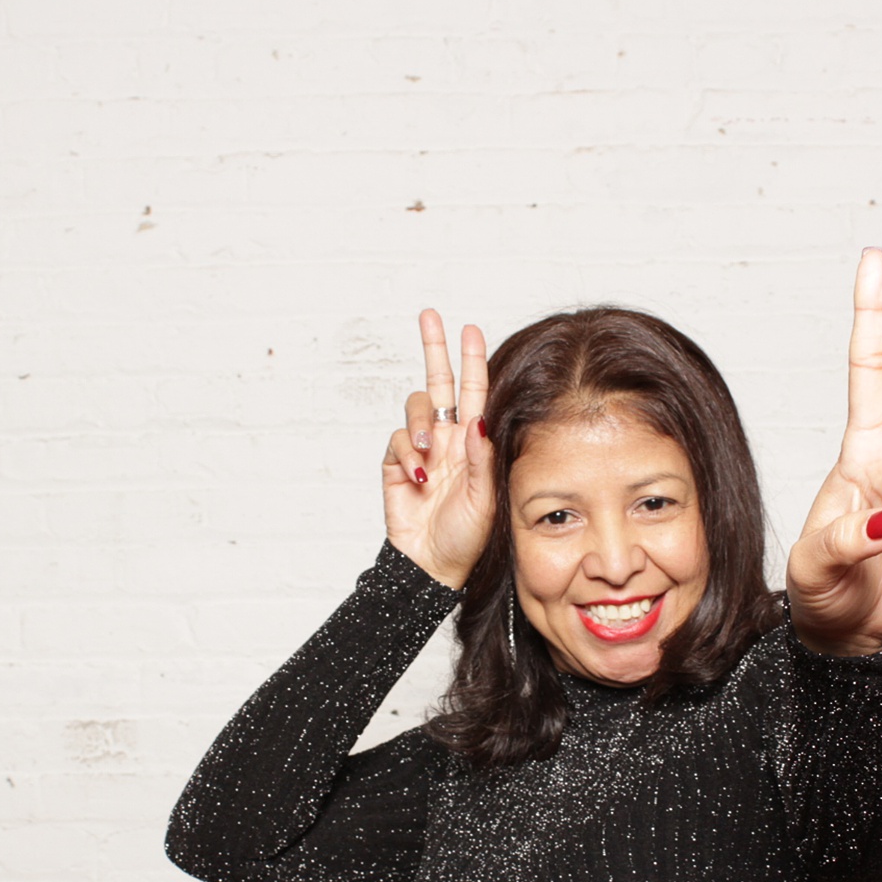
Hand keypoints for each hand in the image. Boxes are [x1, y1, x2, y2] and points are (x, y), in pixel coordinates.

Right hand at [383, 309, 494, 589]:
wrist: (434, 565)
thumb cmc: (468, 537)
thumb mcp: (486, 497)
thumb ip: (481, 459)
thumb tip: (477, 420)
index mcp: (474, 443)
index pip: (474, 392)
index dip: (472, 360)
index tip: (469, 329)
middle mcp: (448, 439)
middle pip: (439, 383)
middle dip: (434, 349)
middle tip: (429, 316)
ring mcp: (421, 449)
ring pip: (415, 408)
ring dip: (421, 421)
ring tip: (428, 449)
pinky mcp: (395, 464)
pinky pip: (396, 440)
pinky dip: (406, 452)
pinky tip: (417, 476)